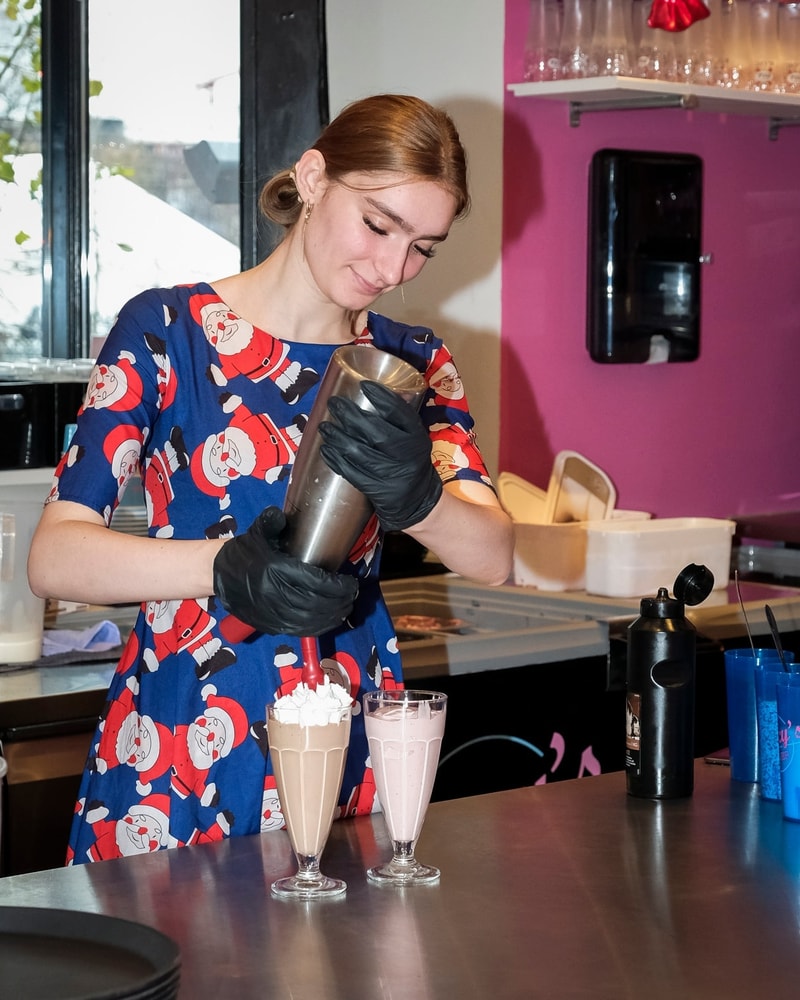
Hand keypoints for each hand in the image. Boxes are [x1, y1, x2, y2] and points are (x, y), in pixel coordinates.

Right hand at [212, 507, 357, 635]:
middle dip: (339, 600)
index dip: (336, 585)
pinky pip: (299, 630)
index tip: (349, 581)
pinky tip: (330, 620)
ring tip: (346, 606)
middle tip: (351, 593)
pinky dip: (319, 627)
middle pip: (316, 603)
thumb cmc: (243, 552)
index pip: (314, 582)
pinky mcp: (270, 625)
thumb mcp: (256, 532)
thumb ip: (271, 522)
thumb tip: (280, 515)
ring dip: (333, 615)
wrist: (218, 575)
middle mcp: (275, 594)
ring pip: (310, 620)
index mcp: (275, 570)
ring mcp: (272, 613)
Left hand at [318, 380, 442, 531]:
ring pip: (359, 453)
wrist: (417, 499)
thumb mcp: (413, 438)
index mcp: (417, 437)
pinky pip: (351, 472)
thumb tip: (374, 389)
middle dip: (351, 416)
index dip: (382, 397)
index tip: (364, 385)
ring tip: (324, 426)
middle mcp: (406, 454)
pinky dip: (336, 460)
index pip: (400, 413)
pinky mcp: (376, 489)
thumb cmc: (410, 460)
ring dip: (338, 438)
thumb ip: (397, 418)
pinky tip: (326, 449)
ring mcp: (391, 474)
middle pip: (376, 432)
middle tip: (334, 404)